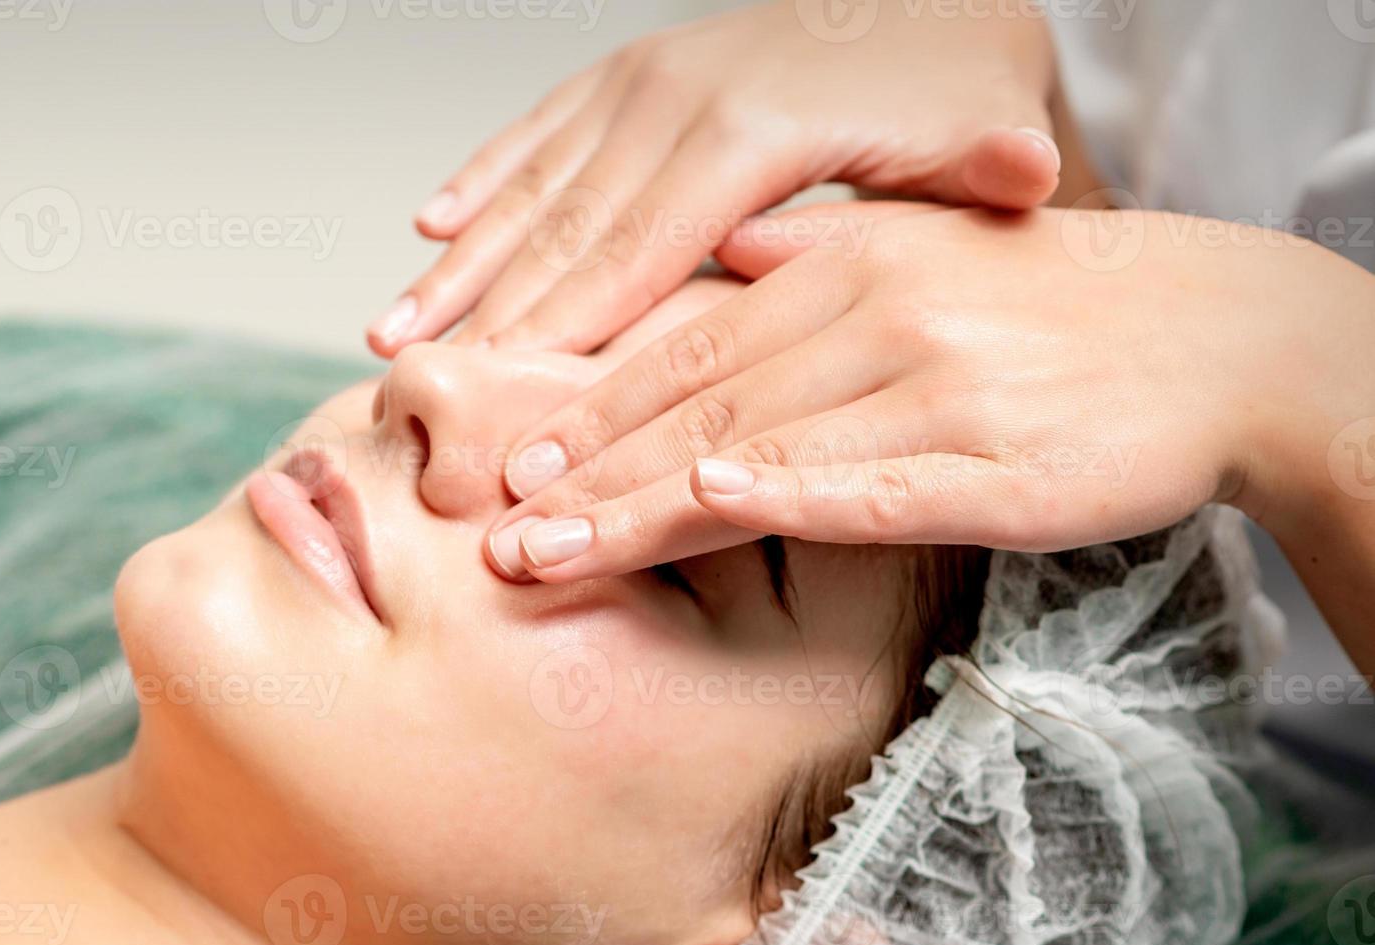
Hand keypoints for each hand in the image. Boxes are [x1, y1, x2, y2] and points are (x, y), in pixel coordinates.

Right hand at [367, 0, 1060, 356]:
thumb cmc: (953, 81)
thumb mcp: (984, 126)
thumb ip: (984, 166)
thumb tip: (1024, 176)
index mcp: (754, 132)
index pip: (643, 251)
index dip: (571, 332)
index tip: (511, 399)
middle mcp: (679, 97)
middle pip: (567, 228)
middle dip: (487, 313)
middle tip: (411, 383)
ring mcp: (644, 78)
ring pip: (535, 185)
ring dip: (462, 263)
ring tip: (391, 329)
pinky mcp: (630, 73)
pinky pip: (541, 131)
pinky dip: (484, 181)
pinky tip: (431, 227)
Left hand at [482, 202, 1374, 593]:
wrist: (1216, 334)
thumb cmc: (1057, 303)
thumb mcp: (927, 250)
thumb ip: (817, 249)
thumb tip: (721, 252)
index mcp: (849, 265)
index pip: (688, 347)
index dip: (591, 405)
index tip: (513, 456)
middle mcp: (877, 316)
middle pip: (698, 403)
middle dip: (585, 468)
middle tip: (492, 520)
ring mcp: (933, 388)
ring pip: (758, 448)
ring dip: (642, 502)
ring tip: (550, 550)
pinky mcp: (992, 462)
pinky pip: (871, 483)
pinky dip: (786, 495)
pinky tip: (712, 508)